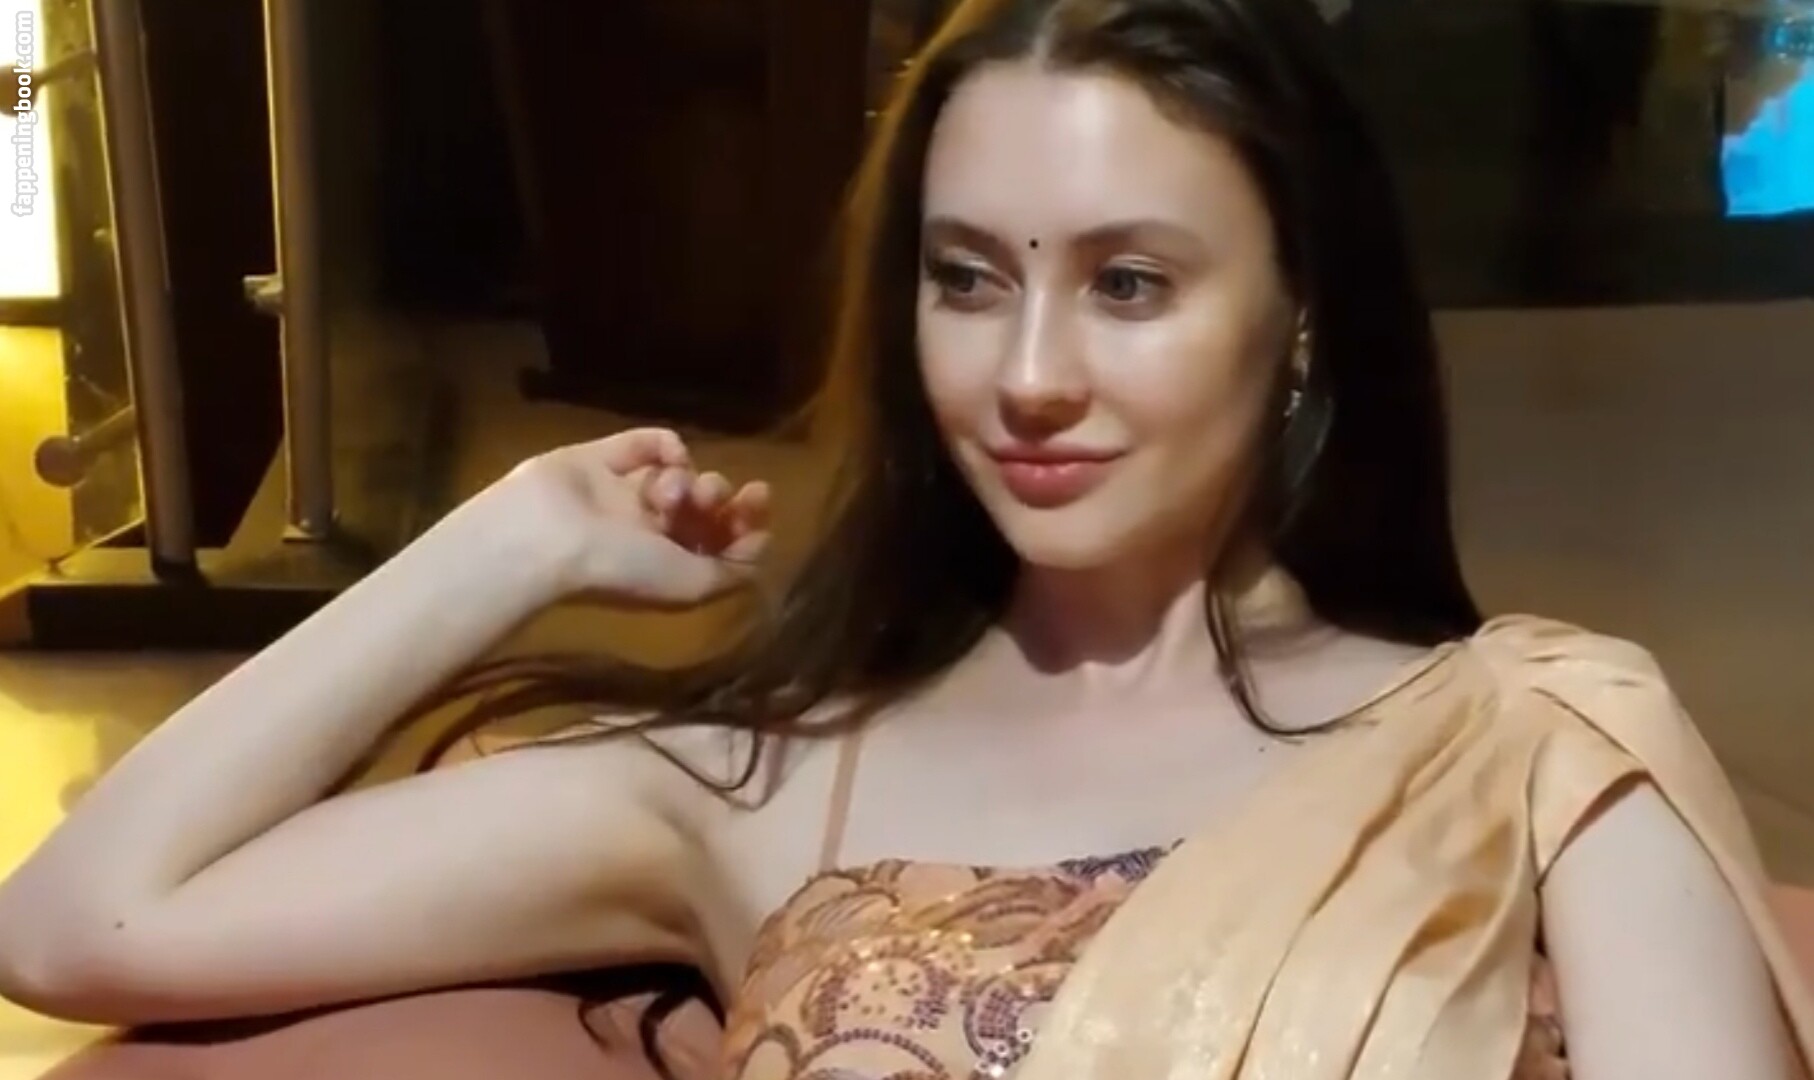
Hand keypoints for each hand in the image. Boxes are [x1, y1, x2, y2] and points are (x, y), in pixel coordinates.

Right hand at [489, 427, 771, 608]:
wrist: (546, 537)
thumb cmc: (621, 569)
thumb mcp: (691, 585)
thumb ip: (733, 568)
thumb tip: (761, 540)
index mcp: (669, 567)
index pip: (720, 539)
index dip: (746, 519)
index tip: (759, 496)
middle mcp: (648, 533)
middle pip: (702, 505)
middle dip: (716, 497)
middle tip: (705, 497)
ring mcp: (625, 494)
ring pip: (679, 474)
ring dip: (687, 478)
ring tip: (669, 492)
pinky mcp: (603, 459)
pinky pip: (648, 444)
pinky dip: (666, 445)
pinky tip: (668, 455)